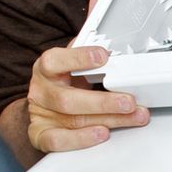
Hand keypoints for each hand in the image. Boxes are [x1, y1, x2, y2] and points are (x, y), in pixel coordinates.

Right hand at [24, 43, 147, 153]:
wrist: (46, 106)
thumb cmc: (66, 81)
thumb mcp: (75, 62)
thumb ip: (90, 51)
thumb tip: (110, 31)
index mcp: (47, 68)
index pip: (56, 61)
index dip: (78, 58)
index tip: (103, 57)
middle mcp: (41, 90)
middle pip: (67, 99)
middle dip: (103, 102)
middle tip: (128, 102)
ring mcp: (40, 114)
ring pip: (72, 120)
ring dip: (108, 119)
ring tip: (132, 117)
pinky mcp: (40, 135)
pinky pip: (57, 140)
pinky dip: (81, 139)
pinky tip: (102, 133)